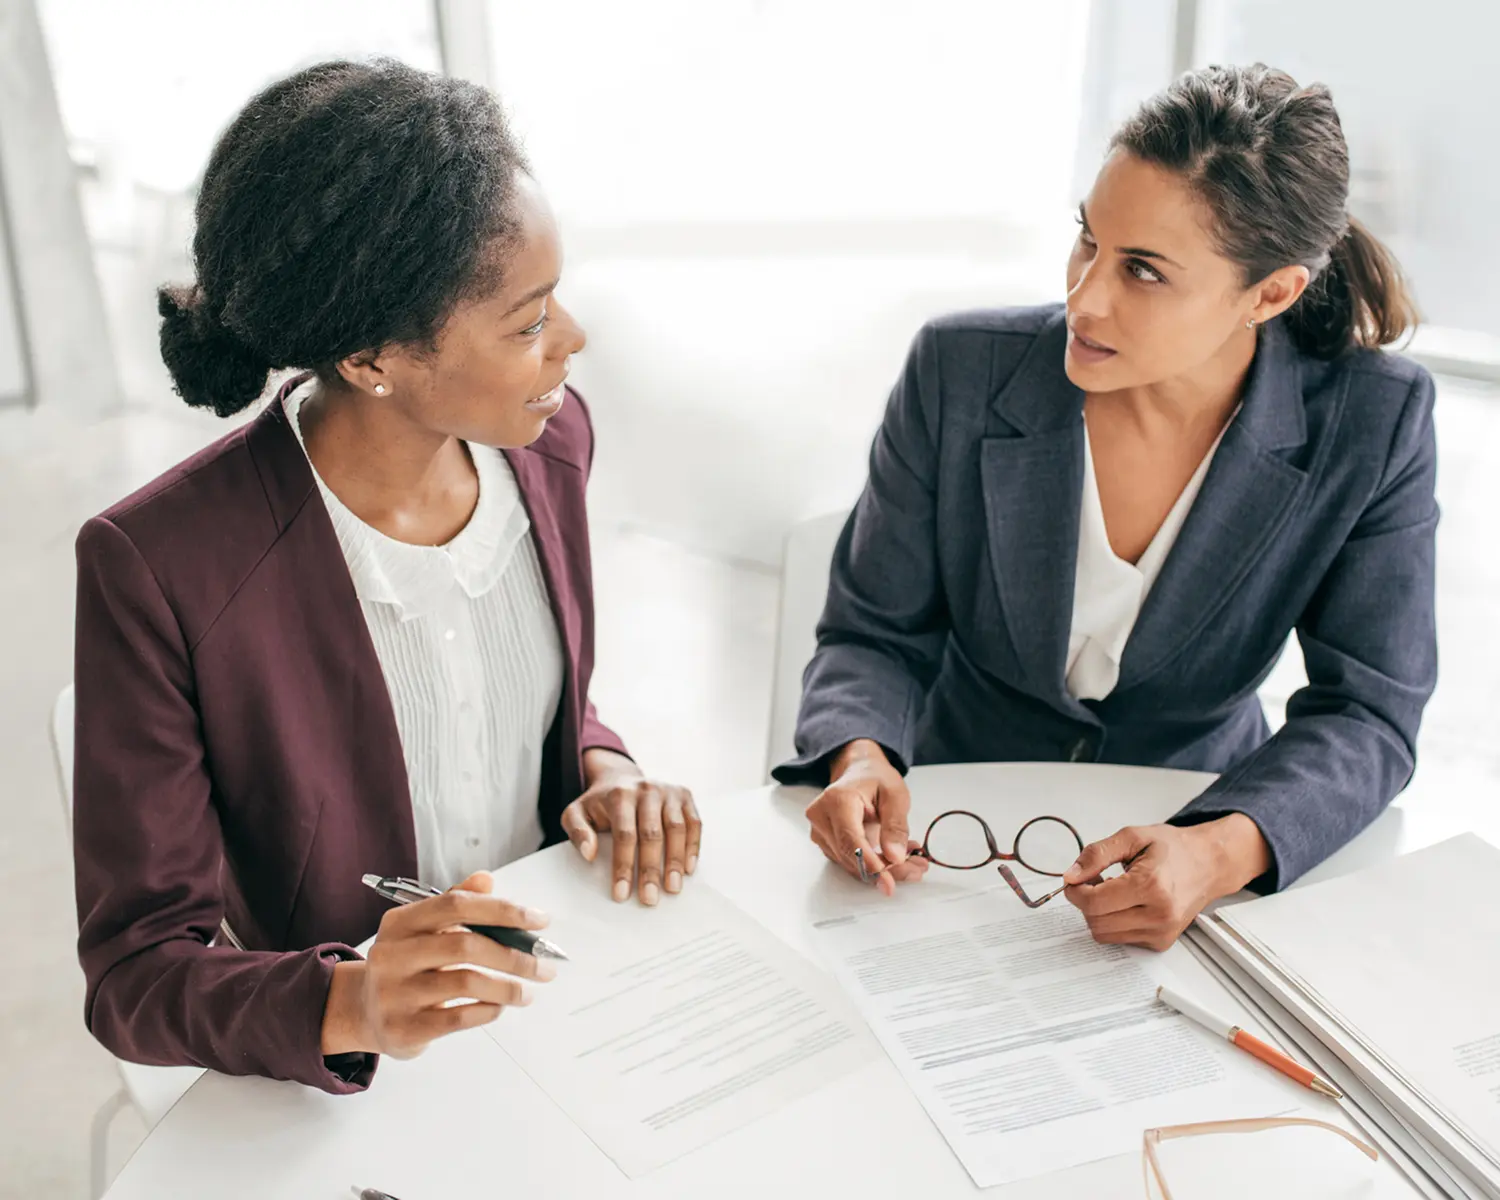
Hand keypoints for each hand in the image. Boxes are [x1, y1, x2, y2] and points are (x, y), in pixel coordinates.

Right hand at [321, 871, 552, 1058]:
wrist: (362, 1011)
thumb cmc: (406, 964)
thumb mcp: (421, 929)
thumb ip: (455, 903)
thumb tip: (487, 879)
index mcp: (400, 922)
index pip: (456, 905)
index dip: (502, 909)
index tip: (539, 920)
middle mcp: (392, 955)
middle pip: (465, 945)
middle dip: (515, 955)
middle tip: (544, 966)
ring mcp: (394, 993)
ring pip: (466, 983)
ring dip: (508, 987)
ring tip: (527, 992)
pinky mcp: (403, 1029)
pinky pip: (458, 1017)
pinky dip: (488, 1011)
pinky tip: (499, 1007)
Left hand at [560, 749, 701, 905]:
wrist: (619, 778)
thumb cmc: (598, 803)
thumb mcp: (576, 812)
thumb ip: (577, 831)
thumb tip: (590, 854)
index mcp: (620, 794)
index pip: (624, 835)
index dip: (624, 866)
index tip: (621, 894)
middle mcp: (647, 789)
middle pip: (652, 834)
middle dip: (650, 870)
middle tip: (650, 898)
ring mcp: (668, 791)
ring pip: (677, 829)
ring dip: (675, 861)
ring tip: (672, 888)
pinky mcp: (684, 795)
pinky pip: (694, 823)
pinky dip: (693, 847)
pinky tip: (688, 869)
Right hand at [805, 739, 929, 896]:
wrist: (858, 771)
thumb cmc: (874, 779)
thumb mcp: (895, 794)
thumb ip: (895, 825)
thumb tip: (895, 856)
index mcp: (837, 800)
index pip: (850, 840)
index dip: (869, 863)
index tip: (889, 882)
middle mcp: (822, 817)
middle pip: (852, 857)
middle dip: (885, 869)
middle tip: (916, 868)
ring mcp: (820, 832)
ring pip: (851, 864)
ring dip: (882, 869)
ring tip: (912, 862)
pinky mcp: (825, 843)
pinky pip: (850, 862)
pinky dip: (873, 864)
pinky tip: (895, 858)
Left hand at [1062, 814, 1270, 950]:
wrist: (1209, 864)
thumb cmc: (1173, 848)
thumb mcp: (1131, 838)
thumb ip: (1096, 855)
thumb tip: (1071, 876)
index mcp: (1150, 885)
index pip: (1093, 903)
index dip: (1075, 891)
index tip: (1075, 879)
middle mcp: (1159, 914)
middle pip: (1096, 922)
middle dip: (1086, 901)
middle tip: (1095, 881)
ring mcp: (1162, 932)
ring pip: (1105, 934)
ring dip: (1099, 914)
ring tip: (1112, 890)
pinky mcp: (1161, 942)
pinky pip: (1121, 939)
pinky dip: (1114, 922)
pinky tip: (1126, 903)